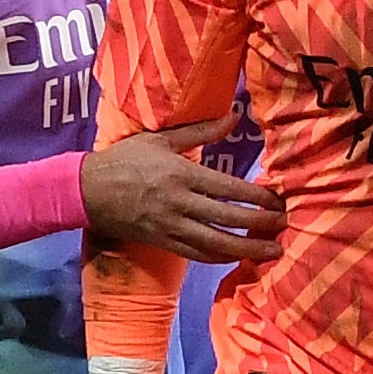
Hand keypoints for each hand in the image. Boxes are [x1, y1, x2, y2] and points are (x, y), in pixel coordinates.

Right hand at [82, 118, 285, 263]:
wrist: (87, 191)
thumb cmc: (125, 159)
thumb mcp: (161, 138)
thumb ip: (200, 130)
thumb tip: (234, 115)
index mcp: (181, 174)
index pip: (228, 188)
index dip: (258, 196)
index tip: (279, 199)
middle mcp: (179, 203)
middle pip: (228, 218)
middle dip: (260, 223)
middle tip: (285, 225)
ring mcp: (170, 226)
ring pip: (216, 243)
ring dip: (247, 248)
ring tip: (273, 251)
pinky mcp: (162, 242)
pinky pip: (197, 255)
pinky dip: (221, 258)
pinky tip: (239, 258)